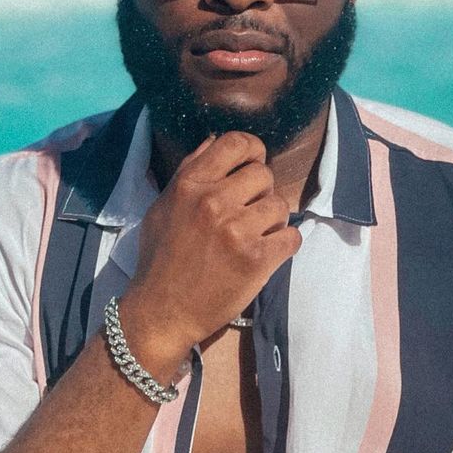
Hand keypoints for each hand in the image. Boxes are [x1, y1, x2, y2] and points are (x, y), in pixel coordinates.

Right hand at [122, 132, 301, 354]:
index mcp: (190, 185)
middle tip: (250, 211)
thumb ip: (189, 171)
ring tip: (257, 234)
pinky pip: (292, 237)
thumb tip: (214, 140)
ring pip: (280, 205)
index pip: (236, 143)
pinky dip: (284, 244)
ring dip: (274, 220)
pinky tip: (268, 252)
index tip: (252, 165)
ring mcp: (237, 231)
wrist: (163, 311)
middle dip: (261, 191)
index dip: (253, 150)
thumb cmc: (160, 259)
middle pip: (264, 174)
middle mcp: (214, 202)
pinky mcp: (257, 260)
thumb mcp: (163, 207)